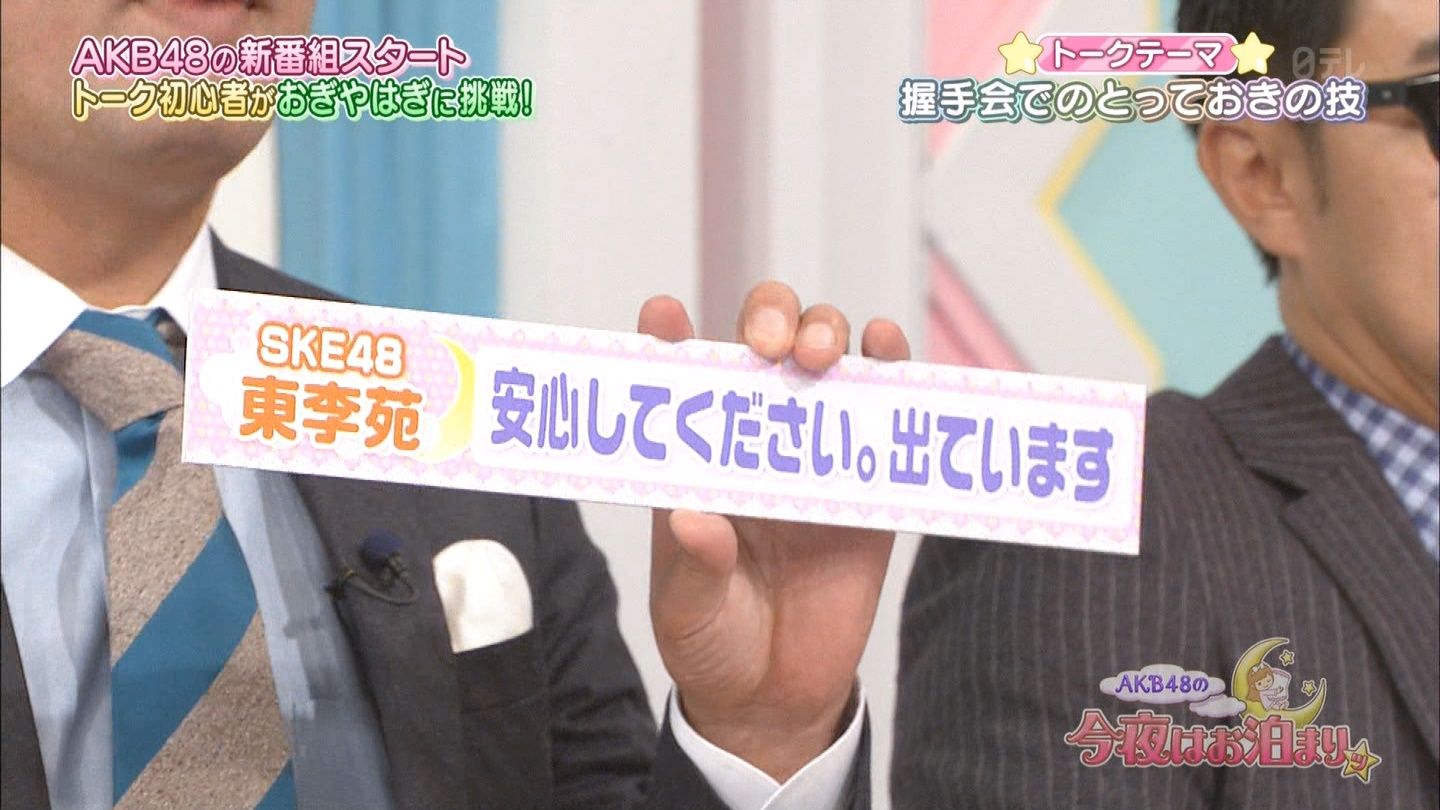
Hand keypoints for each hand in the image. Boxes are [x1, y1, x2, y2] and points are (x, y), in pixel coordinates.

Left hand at [638, 281, 910, 781]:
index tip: (663, 316)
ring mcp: (816, 451)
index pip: (679, 375)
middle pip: (764, 340)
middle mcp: (755, 437)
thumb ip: (692, 566)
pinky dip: (892, 370)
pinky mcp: (869, 484)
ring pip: (828, 356)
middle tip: (769, 347)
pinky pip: (886, 413)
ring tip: (820, 356)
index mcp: (696, 455)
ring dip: (827, 334)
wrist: (774, 700)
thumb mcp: (686, 610)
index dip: (669, 334)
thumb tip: (696, 519)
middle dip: (769, 320)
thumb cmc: (711, 642)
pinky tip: (887, 352)